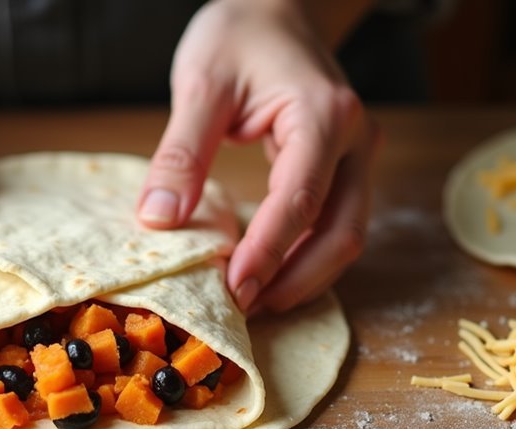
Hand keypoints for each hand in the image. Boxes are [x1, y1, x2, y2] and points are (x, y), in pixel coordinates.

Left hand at [137, 0, 380, 313]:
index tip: (234, 291)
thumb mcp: (201, 84)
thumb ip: (182, 153)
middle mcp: (355, 140)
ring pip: (346, 236)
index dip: (268, 252)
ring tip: (252, 302)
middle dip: (294, 281)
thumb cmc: (240, 33)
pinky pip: (334, 224)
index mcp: (325, 115)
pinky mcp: (344, 167)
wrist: (277, 6)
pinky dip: (303, 257)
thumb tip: (159, 221)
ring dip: (303, 277)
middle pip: (342, 233)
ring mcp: (356, 156)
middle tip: (243, 311)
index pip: (300, 201)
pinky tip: (265, 274)